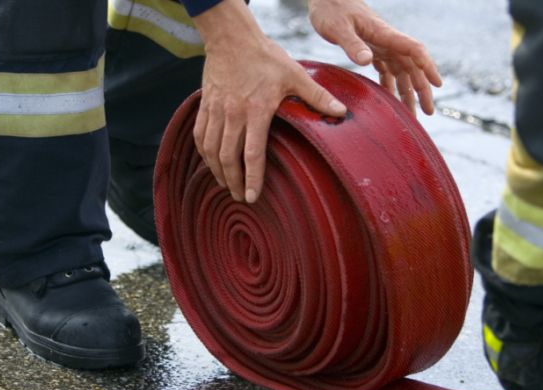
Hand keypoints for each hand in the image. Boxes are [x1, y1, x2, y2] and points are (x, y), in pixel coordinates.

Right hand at [192, 0, 346, 202]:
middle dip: (233, 182)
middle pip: (227, 158)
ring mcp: (216, 110)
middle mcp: (233, 113)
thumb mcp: (295, 75)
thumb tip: (342, 112)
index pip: (252, 153)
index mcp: (256, 110)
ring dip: (217, 171)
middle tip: (240, 197)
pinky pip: (200, 135)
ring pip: (211, 150)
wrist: (231, 38)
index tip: (253, 196)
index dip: (252, 178)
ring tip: (226, 186)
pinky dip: (204, 154)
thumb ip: (317, 96)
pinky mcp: (205, 105)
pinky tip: (211, 164)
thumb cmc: (266, 57)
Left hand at [308, 0, 441, 114]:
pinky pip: (386, 71)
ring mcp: (380, 46)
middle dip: (422, 89)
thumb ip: (352, 44)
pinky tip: (391, 101)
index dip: (427, 66)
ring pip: (401, 72)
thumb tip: (368, 60)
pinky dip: (391, 86)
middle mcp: (387, 41)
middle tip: (429, 111)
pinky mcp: (371, 50)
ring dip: (408, 92)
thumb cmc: (331, 8)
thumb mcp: (338, 27)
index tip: (437, 83)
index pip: (413, 49)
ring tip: (412, 114)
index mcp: (384, 34)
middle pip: (412, 66)